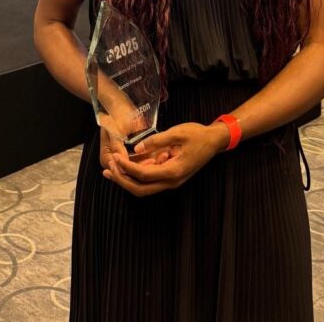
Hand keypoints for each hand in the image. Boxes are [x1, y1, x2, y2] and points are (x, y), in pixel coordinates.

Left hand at [102, 122, 227, 196]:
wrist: (214, 141)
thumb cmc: (197, 135)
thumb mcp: (177, 133)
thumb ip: (156, 141)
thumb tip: (137, 148)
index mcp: (173, 171)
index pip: (144, 175)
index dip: (127, 168)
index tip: (114, 158)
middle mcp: (171, 181)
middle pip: (141, 189)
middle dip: (123, 181)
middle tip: (108, 170)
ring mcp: (171, 180)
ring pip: (144, 187)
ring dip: (127, 180)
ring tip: (112, 170)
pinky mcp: (170, 176)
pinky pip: (150, 180)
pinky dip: (136, 175)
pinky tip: (126, 166)